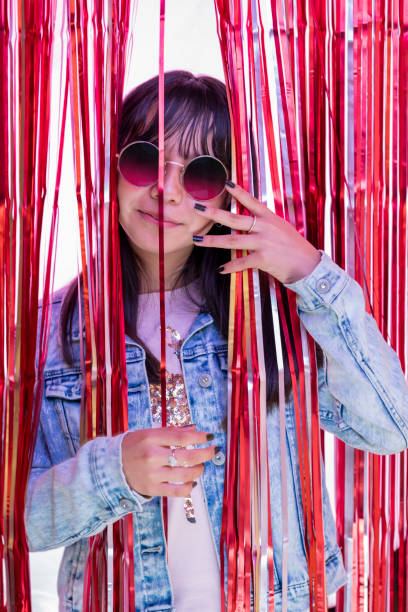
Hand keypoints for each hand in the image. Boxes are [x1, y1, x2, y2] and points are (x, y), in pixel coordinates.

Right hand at [121, 426, 215, 497]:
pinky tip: (192, 482)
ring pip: (185, 474)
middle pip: (187, 456)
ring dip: (198, 470)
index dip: (199, 437)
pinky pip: (177, 491)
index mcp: (151, 438)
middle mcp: (152, 456)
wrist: (111, 466)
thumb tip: (194, 429)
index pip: (182, 437)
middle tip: (212, 451)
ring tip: (200, 466)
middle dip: (205, 454)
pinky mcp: (152, 489)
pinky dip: (189, 487)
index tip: (209, 437)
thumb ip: (171, 431)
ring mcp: (152, 474)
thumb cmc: (133, 447)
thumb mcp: (148, 433)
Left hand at [193, 183, 321, 283]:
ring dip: (212, 241)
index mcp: (269, 218)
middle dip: (213, 213)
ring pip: (232, 240)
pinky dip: (230, 266)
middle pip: (234, 219)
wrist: (309, 265)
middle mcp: (265, 227)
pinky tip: (221, 269)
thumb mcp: (282, 229)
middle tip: (197, 208)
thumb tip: (252, 223)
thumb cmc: (295, 248)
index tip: (224, 182)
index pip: (251, 201)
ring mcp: (263, 242)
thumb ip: (266, 225)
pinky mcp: (263, 258)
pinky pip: (242, 262)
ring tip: (197, 240)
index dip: (237, 192)